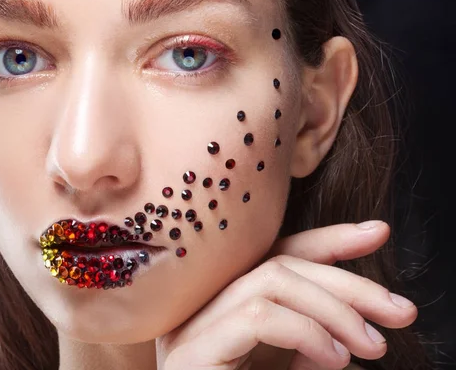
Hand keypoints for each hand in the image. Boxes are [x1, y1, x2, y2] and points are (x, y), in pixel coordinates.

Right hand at [156, 222, 417, 369]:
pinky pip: (258, 317)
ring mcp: (190, 325)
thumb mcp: (289, 366)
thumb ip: (311, 338)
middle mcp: (200, 306)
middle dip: (347, 283)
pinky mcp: (191, 351)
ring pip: (270, 280)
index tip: (376, 233)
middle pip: (278, 263)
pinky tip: (332, 357)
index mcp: (222, 305)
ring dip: (334, 308)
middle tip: (399, 311)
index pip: (274, 255)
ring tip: (369, 346)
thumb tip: (353, 320)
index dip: (327, 239)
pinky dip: (307, 330)